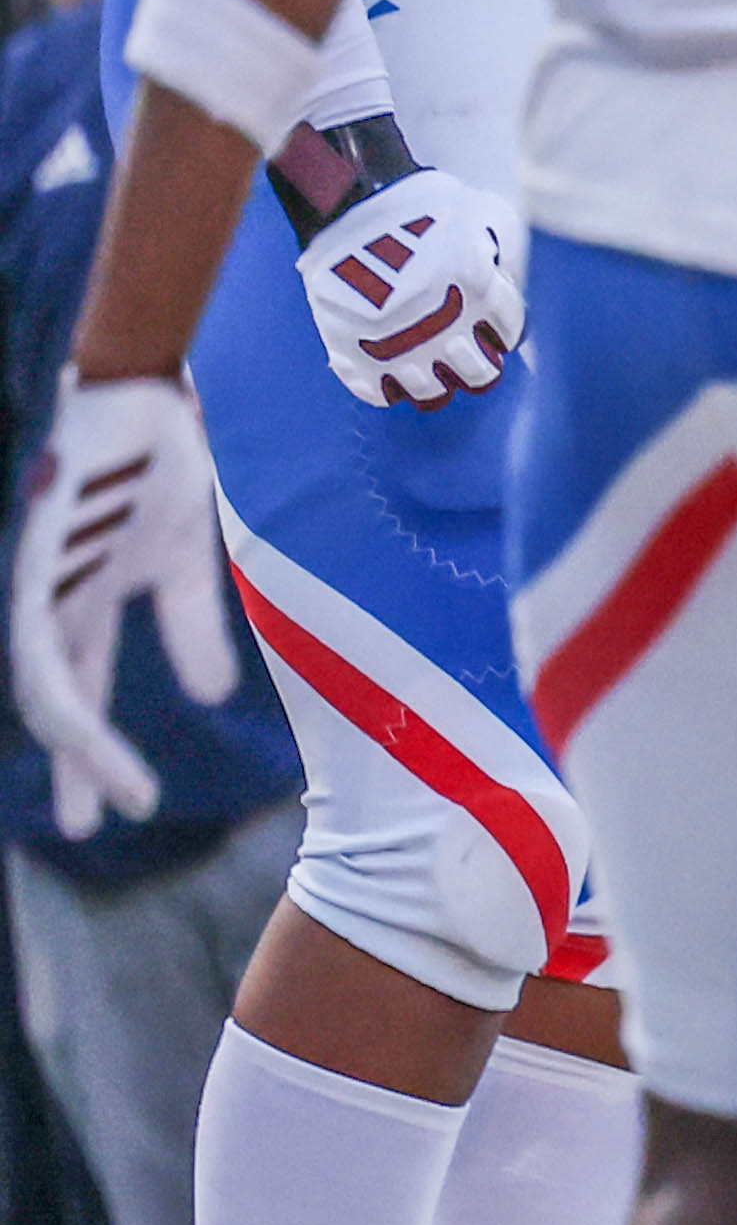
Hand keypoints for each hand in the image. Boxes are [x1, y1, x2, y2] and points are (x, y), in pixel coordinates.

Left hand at [9, 375, 235, 833]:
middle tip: (86, 829)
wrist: (144, 395)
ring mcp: (41, 587)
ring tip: (109, 802)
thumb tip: (208, 696)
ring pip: (46, 691)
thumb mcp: (185, 561)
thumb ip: (190, 626)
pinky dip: (67, 703)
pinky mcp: (39, 571)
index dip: (100, 749)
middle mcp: (55, 602)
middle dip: (75, 769)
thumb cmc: (163, 462)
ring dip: (78, 752)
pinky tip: (86, 734)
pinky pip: (44, 654)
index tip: (132, 803)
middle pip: (57, 701)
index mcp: (87, 599)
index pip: (83, 687)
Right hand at [296, 165, 519, 406]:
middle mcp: (444, 327)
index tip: (493, 326)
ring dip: (436, 381)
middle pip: (480, 374)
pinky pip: (375, 393)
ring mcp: (397, 344)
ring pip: (431, 393)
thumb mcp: (486, 215)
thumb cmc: (424, 204)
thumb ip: (508, 255)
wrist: (352, 199)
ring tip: (431, 368)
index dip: (503, 328)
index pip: (509, 332)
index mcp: (481, 294)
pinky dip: (384, 388)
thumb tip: (512, 287)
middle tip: (470, 355)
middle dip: (479, 364)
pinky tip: (389, 374)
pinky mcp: (352, 350)